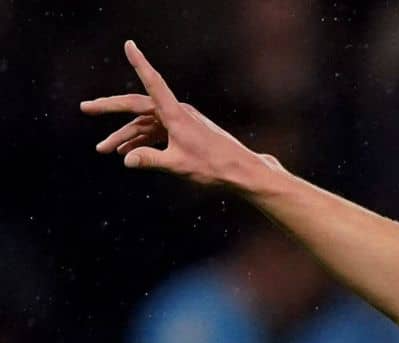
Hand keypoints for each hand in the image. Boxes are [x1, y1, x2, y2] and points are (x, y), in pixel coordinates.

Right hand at [80, 41, 271, 186]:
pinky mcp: (183, 131)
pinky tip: (126, 152)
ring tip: (103, 149)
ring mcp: (180, 121)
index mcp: (176, 113)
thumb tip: (125, 160)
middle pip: (137, 106)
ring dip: (125, 136)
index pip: (153, 82)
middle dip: (111, 109)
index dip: (139, 63)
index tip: (129, 45)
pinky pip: (156, 132)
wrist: (241, 171)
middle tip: (85, 107)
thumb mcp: (178, 165)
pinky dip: (141, 141)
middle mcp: (177, 112)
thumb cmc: (214, 167)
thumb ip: (150, 160)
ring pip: (145, 124)